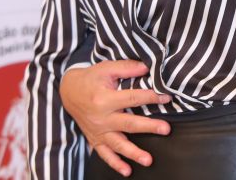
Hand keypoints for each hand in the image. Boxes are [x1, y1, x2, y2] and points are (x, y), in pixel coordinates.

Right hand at [60, 60, 171, 176]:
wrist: (68, 92)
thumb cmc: (91, 79)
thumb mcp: (107, 68)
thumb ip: (127, 68)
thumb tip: (147, 67)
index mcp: (105, 99)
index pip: (132, 99)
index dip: (151, 98)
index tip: (166, 98)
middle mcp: (101, 118)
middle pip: (129, 124)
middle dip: (149, 127)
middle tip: (166, 129)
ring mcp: (98, 131)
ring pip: (118, 144)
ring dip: (134, 153)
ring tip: (149, 160)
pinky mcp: (95, 139)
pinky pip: (105, 154)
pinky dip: (115, 164)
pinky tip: (127, 171)